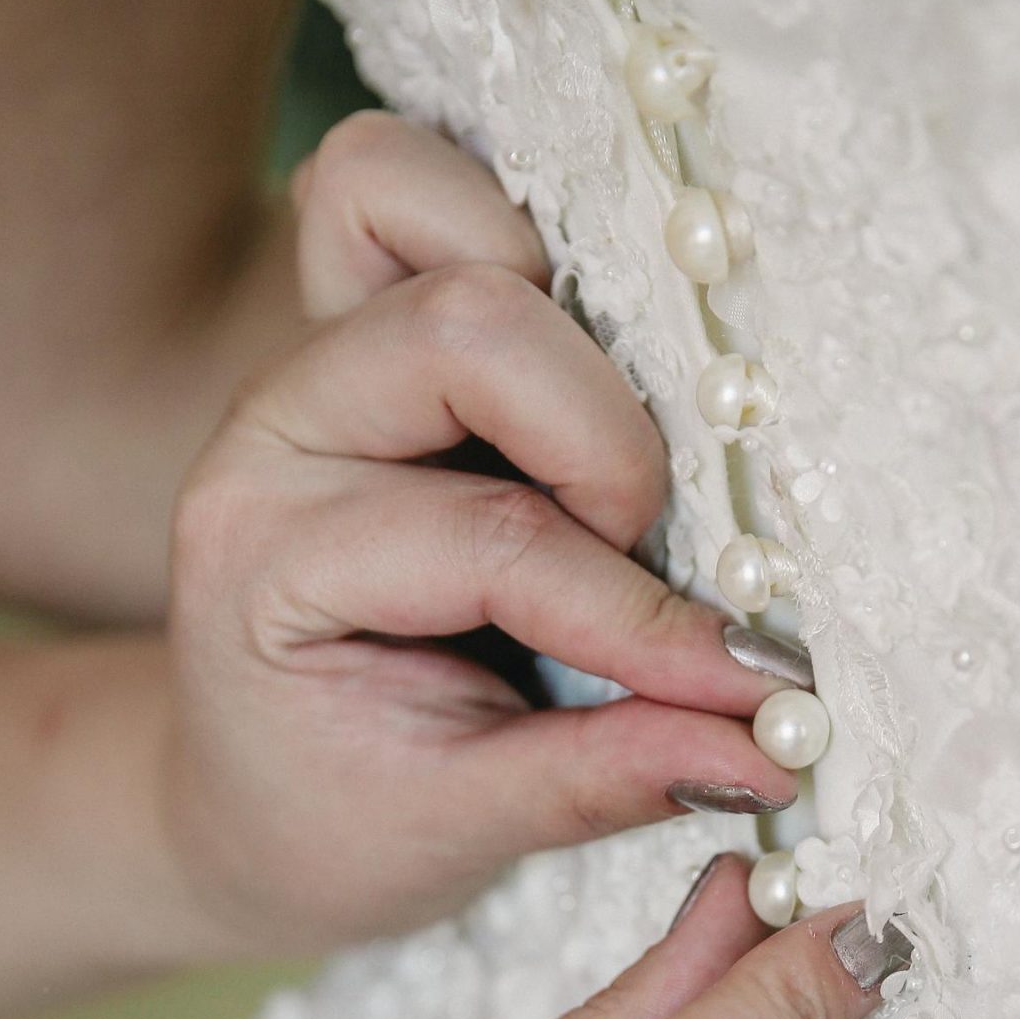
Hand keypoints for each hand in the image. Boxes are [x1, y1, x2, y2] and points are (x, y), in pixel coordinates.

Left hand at [162, 113, 800, 952]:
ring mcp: (318, 349)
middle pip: (465, 327)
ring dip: (567, 327)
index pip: (491, 539)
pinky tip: (576, 356)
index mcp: (269, 559)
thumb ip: (605, 779)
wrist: (245, 793)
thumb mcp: (455, 833)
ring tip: (613, 471)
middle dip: (606, 447)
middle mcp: (279, 426)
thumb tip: (773, 741)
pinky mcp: (362, 312)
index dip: (639, 614)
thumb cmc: (335, 816)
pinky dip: (509, 239)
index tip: (754, 690)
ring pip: (440, 218)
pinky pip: (402, 185)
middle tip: (654, 562)